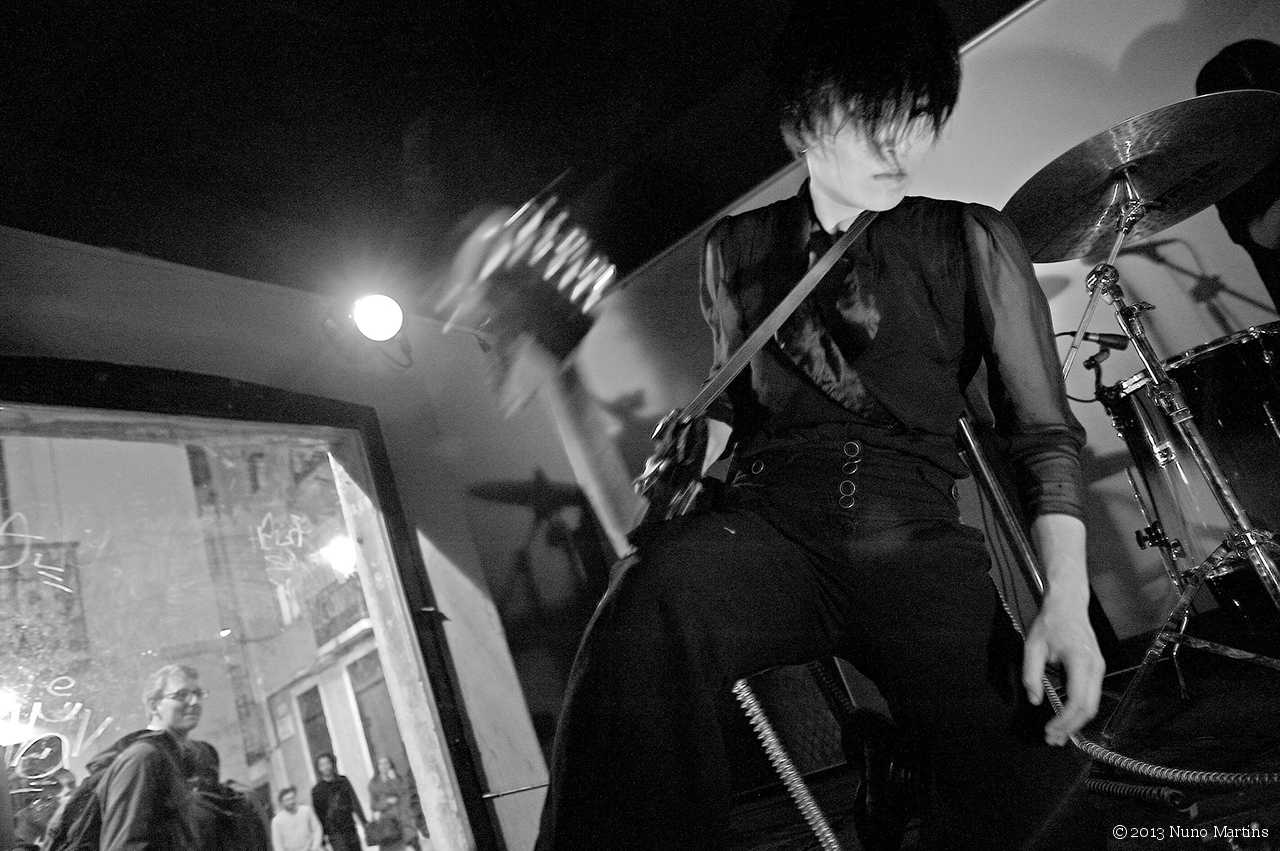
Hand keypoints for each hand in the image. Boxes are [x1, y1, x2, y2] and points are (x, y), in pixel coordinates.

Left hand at [1022, 594, 1104, 745]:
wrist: (1068, 604)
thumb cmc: (1049, 623)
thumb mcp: (1032, 646)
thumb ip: (1031, 674)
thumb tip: (1034, 700)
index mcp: (1081, 662)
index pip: (1077, 701)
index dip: (1064, 720)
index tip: (1048, 730)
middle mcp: (1095, 667)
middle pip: (1089, 708)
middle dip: (1071, 727)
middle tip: (1051, 739)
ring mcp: (1099, 668)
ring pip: (1092, 704)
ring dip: (1076, 722)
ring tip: (1057, 734)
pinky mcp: (1097, 669)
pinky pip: (1091, 696)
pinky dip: (1079, 711)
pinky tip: (1065, 718)